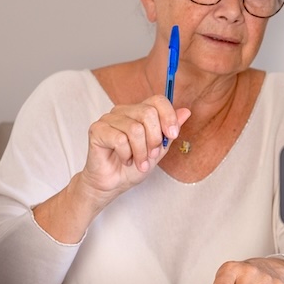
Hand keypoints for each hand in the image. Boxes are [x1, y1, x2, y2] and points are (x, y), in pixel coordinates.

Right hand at [33, 96, 190, 243]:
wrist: (113, 183)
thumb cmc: (134, 166)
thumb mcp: (159, 149)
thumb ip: (170, 131)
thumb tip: (186, 111)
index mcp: (139, 112)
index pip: (158, 100)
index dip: (168, 116)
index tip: (172, 135)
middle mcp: (123, 111)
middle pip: (148, 113)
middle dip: (154, 139)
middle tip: (151, 155)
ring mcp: (108, 119)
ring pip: (135, 129)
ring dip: (141, 151)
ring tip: (139, 162)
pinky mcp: (97, 130)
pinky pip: (119, 139)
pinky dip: (126, 154)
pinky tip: (124, 159)